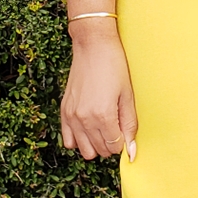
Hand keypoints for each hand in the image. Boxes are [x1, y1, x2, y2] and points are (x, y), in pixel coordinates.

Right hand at [61, 22, 138, 160]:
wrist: (93, 46)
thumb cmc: (114, 66)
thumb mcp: (127, 95)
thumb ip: (130, 125)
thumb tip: (132, 152)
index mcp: (103, 115)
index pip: (114, 147)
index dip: (122, 142)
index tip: (124, 130)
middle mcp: (85, 119)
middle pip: (100, 150)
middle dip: (110, 144)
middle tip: (116, 127)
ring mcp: (72, 116)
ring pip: (84, 150)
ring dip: (95, 145)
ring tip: (103, 128)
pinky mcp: (64, 111)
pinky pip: (68, 140)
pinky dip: (78, 139)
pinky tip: (88, 128)